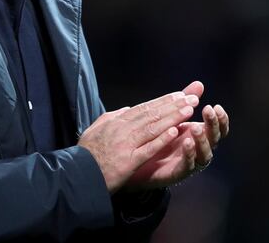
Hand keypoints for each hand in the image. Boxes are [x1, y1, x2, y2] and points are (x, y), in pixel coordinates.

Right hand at [77, 87, 200, 193]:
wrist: (77, 174)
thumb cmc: (86, 153)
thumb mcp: (95, 129)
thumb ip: (111, 117)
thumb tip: (127, 109)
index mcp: (116, 121)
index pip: (144, 108)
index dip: (163, 101)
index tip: (179, 95)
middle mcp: (122, 129)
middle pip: (152, 114)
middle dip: (173, 105)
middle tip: (191, 97)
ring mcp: (125, 144)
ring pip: (153, 127)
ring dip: (172, 117)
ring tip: (188, 110)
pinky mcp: (128, 161)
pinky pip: (148, 148)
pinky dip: (161, 139)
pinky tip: (175, 132)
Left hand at [125, 87, 229, 190]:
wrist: (140, 161)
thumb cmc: (160, 137)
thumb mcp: (174, 117)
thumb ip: (186, 101)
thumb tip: (199, 84)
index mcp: (199, 134)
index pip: (217, 127)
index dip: (220, 119)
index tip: (216, 106)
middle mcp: (199, 148)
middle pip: (214, 138)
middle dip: (213, 124)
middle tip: (208, 111)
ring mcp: (191, 161)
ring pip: (205, 153)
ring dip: (202, 140)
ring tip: (195, 127)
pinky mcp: (179, 172)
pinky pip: (188, 165)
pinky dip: (189, 154)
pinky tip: (187, 143)